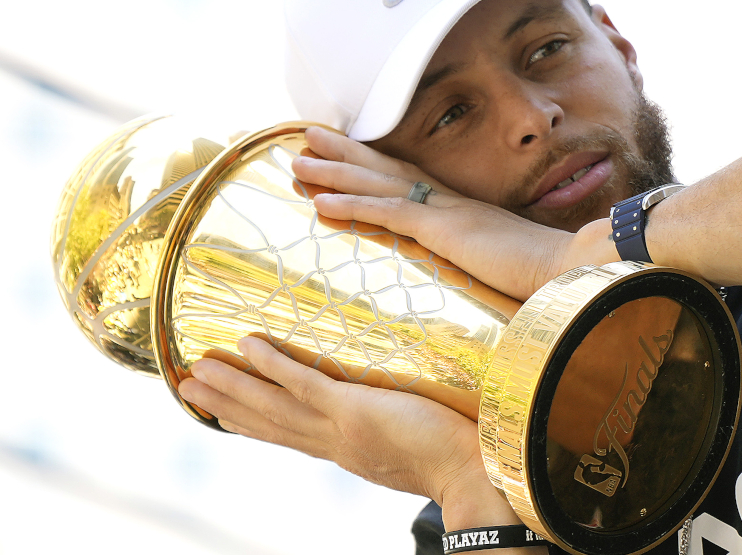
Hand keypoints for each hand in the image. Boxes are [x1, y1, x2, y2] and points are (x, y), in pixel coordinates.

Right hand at [177, 337, 521, 529]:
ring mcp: (340, 426)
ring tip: (195, 371)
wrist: (474, 476)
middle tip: (187, 388)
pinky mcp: (353, 409)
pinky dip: (273, 364)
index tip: (226, 413)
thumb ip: (399, 432)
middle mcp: (334, 443)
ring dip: (232, 387)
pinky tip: (247, 344)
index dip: (254, 423)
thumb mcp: (416, 447)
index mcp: (347, 452)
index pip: (291, 435)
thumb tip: (401, 416)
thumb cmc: (460, 460)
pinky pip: (303, 381)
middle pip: (268, 423)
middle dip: (227, 406)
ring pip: (273, 404)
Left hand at [292, 128, 616, 300]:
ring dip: (334, 172)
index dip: (372, 165)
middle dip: (343, 153)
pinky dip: (353, 204)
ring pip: (378, 184)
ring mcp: (446, 212)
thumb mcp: (505, 263)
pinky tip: (320, 202)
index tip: (342, 152)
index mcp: (462, 210)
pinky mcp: (445, 230)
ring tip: (296, 161)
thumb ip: (484, 260)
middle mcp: (450, 203)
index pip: (409, 181)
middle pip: (386, 169)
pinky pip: (389, 212)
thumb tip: (478, 271)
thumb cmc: (549, 274)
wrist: (575, 270)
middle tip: (305, 138)